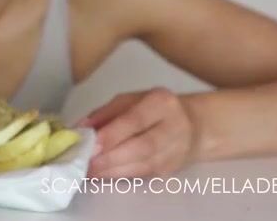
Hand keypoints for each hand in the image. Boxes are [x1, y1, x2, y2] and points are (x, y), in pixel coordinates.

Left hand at [78, 87, 199, 177]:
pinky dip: (119, 176)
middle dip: (111, 157)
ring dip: (112, 171)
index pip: (136, 120)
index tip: (92, 144)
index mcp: (161, 103)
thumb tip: (82, 128)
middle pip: (142, 147)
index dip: (113, 134)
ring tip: (88, 171)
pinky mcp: (169, 170)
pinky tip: (101, 175)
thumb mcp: (130, 100)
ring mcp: (175, 152)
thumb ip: (106, 113)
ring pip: (142, 165)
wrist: (194, 127)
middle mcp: (174, 127)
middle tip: (86, 162)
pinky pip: (142, 174)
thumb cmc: (154, 109)